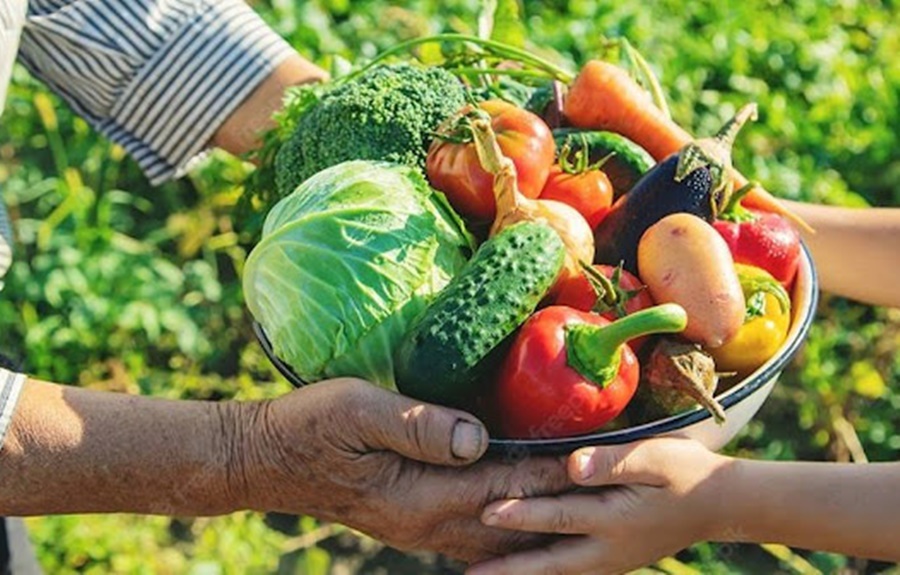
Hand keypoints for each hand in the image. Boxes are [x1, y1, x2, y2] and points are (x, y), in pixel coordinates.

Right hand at [234, 378, 572, 562]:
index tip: (602, 458)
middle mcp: (427, 522)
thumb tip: (476, 437)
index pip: (508, 484)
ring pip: (496, 532)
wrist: (267, 460)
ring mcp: (419, 527)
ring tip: (581, 503)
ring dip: (539, 518)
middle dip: (563, 500)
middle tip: (611, 484)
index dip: (557, 471)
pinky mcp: (411, 519)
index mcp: (421, 496)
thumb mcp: (358, 412)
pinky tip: (523, 516)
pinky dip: (507, 525)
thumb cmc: (311, 428)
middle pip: (512, 516)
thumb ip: (417, 425)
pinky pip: (472, 531)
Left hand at [467, 437, 733, 574]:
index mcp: (614, 520)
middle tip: (470, 574)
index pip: (558, 517)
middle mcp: (607, 550)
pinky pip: (570, 569)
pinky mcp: (611, 560)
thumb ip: (613, 462)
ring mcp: (610, 561)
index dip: (521, 514)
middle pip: (549, 562)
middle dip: (508, 568)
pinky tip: (521, 568)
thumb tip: (572, 465)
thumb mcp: (656, 458)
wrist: (720, 504)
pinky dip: (543, 570)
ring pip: (557, 571)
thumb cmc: (685, 472)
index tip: (487, 513)